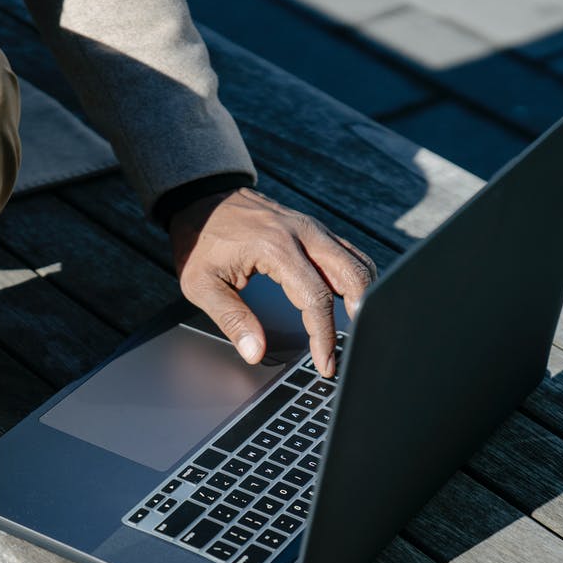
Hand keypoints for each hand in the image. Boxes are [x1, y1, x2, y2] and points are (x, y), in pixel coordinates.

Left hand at [169, 188, 376, 376]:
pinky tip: (350, 300)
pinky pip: (347, 252)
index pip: (315, 298)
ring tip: (356, 329)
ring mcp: (311, 227)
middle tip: (350, 349)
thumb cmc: (200, 240)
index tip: (324, 363)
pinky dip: (355, 276)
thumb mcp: (202, 284)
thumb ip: (231, 319)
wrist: (201, 199)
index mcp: (276, 247)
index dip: (324, 336)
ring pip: (357, 260)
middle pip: (352, 274)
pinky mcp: (313, 228)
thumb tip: (255, 353)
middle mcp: (302, 232)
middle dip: (359, 315)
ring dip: (363, 294)